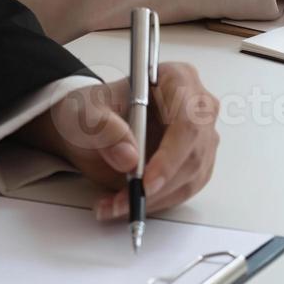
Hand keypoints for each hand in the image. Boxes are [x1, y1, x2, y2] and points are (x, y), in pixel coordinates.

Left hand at [16, 62, 219, 220]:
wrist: (88, 127)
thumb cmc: (91, 110)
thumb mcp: (84, 112)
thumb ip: (103, 129)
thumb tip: (129, 157)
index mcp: (177, 79)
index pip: (188, 120)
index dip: (171, 155)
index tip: (146, 182)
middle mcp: (197, 106)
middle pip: (195, 153)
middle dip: (159, 185)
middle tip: (125, 201)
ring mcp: (199, 136)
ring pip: (191, 177)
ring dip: (155, 199)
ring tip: (115, 204)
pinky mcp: (194, 162)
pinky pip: (184, 189)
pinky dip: (156, 203)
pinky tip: (126, 203)